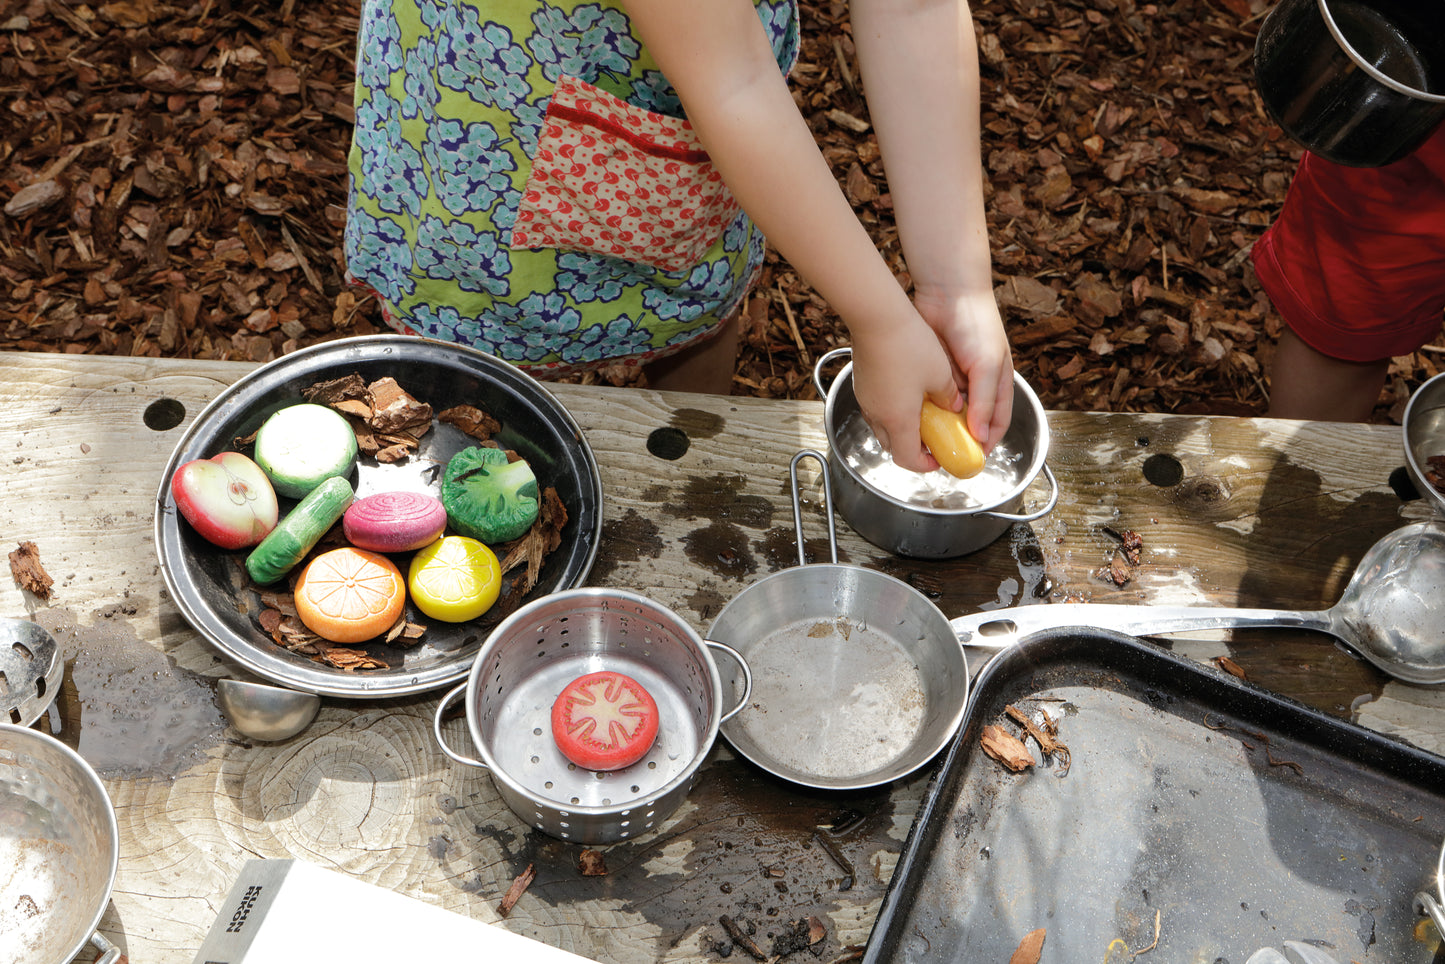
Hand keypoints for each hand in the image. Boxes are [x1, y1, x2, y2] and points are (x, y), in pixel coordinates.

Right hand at [848, 314, 960, 473]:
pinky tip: (907, 393)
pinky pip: (877, 408)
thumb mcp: (940, 374)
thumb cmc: (908, 344)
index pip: (908, 460)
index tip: (939, 458)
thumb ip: (949, 396)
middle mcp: (878, 415)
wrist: (876, 316)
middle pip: (893, 447)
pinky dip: (892, 411)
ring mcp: (867, 399)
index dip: (925, 465)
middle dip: (914, 448)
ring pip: (883, 427)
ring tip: (923, 416)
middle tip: (933, 439)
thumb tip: (954, 404)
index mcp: (898, 419)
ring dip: (902, 429)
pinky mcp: (862, 384)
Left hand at [913, 285, 1013, 450]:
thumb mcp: (986, 366)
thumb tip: (981, 437)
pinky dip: (922, 408)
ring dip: (937, 425)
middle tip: (942, 454)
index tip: (971, 461)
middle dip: (956, 438)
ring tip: (925, 440)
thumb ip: (984, 401)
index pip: (995, 425)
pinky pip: (927, 397)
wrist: (947, 292)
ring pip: (945, 412)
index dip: (985, 445)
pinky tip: (913, 418)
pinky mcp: (931, 372)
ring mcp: (953, 379)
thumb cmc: (977, 326)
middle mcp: (975, 386)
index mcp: (997, 385)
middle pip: (968, 422)